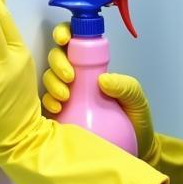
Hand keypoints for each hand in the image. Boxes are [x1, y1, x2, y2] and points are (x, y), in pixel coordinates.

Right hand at [42, 20, 158, 163]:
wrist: (133, 150)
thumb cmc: (136, 120)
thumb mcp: (137, 99)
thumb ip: (126, 86)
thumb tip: (102, 80)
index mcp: (95, 65)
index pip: (75, 41)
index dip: (64, 33)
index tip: (64, 40)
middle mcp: (77, 76)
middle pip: (56, 56)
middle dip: (58, 61)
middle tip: (70, 76)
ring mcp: (66, 94)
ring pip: (48, 76)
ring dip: (52, 81)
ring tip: (65, 96)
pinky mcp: (59, 114)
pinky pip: (45, 102)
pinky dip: (48, 101)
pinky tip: (57, 108)